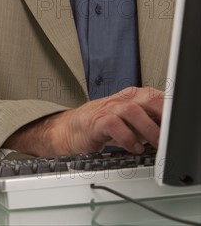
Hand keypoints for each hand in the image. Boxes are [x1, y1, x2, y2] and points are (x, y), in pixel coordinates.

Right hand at [4, 86, 163, 156]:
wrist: (68, 130)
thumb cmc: (99, 125)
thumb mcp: (126, 122)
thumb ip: (145, 121)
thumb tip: (168, 131)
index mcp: (130, 97)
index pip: (155, 96)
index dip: (167, 108)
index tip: (176, 122)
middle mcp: (120, 100)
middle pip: (146, 98)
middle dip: (162, 115)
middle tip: (170, 134)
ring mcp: (106, 109)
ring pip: (131, 110)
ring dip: (147, 128)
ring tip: (155, 144)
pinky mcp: (95, 122)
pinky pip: (113, 125)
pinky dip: (127, 138)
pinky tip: (134, 148)